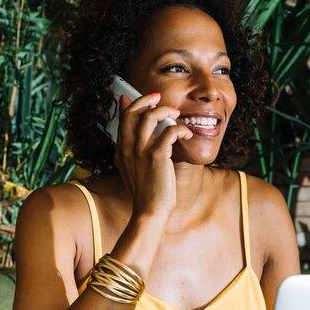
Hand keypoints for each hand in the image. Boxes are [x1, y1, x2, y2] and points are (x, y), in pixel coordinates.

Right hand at [113, 93, 192, 217]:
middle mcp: (128, 148)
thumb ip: (134, 152)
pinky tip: (187, 135)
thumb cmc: (146, 192)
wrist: (149, 212)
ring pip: (150, 116)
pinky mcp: (157, 156)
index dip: (133, 103)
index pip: (123, 118)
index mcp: (122, 150)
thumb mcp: (133, 170)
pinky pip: (170, 131)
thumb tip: (139, 137)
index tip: (143, 98)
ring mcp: (141, 151)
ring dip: (166, 110)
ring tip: (176, 114)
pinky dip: (181, 129)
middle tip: (159, 98)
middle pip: (132, 112)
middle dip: (147, 99)